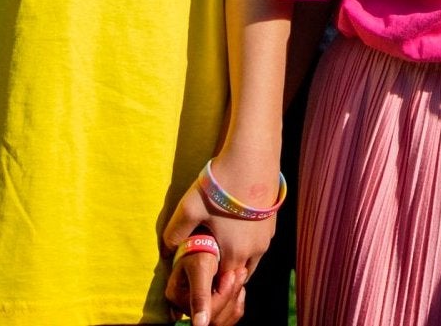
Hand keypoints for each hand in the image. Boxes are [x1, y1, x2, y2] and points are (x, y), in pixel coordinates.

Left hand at [163, 157, 278, 324]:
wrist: (253, 155)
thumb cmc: (220, 185)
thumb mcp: (189, 208)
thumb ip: (175, 233)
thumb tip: (167, 249)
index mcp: (234, 254)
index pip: (222, 286)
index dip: (209, 285)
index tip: (199, 277)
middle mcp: (255, 250)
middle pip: (238, 275)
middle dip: (224, 276)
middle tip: (209, 264)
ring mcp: (267, 236)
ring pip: (252, 259)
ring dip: (238, 260)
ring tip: (221, 246)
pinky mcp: (273, 220)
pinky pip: (259, 243)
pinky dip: (249, 244)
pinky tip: (235, 227)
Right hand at [163, 230, 237, 325]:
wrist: (207, 236)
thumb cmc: (201, 246)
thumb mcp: (200, 268)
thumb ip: (200, 295)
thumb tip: (200, 325)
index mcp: (177, 297)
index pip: (205, 311)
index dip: (222, 295)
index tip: (231, 274)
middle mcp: (184, 306)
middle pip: (215, 318)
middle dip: (231, 295)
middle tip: (240, 272)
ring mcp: (197, 307)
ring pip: (224, 318)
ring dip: (236, 296)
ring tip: (240, 275)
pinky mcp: (210, 304)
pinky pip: (229, 314)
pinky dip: (237, 300)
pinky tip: (238, 284)